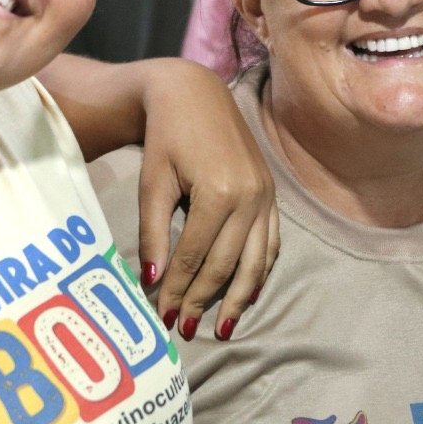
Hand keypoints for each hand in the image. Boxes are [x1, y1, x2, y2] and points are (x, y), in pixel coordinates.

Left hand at [136, 60, 277, 340]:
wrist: (194, 94)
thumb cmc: (166, 137)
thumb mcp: (152, 182)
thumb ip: (154, 233)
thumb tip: (151, 282)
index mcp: (219, 193)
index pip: (195, 256)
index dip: (177, 290)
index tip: (163, 317)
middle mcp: (251, 197)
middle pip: (227, 264)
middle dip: (204, 300)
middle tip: (185, 329)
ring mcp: (266, 196)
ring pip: (256, 261)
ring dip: (239, 298)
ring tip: (222, 328)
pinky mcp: (272, 194)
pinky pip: (272, 243)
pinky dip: (260, 273)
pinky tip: (248, 294)